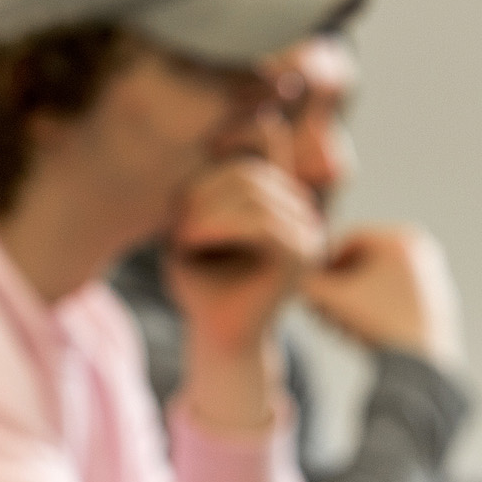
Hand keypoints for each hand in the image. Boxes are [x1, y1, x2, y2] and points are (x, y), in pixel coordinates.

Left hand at [166, 160, 323, 431]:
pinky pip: (264, 225)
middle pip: (249, 172)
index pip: (257, 148)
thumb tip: (226, 143)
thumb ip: (207, 186)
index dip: (216, 161)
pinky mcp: (302, 257)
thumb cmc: (201, 283)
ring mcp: (307, 232)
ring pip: (255, 196)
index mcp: (278, 197)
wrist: (217, 338)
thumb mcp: (193, 226)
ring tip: (181, 239)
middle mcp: (300, 210)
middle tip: (175, 228)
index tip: (185, 202)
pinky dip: (221, 227)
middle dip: (202, 193)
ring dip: (206, 213)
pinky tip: (191, 242)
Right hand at [298, 224, 463, 368]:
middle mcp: (421, 247)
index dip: (323, 267)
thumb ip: (307, 283)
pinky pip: (398, 291)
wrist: (425, 363)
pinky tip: (362, 331)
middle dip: (340, 286)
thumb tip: (290, 275)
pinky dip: (377, 305)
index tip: (310, 290)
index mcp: (399, 239)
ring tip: (340, 326)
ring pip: (380, 278)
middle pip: (365, 260)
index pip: (347, 242)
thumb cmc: (378, 325)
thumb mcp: (333, 302)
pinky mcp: (438, 294)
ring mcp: (433, 271)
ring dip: (355, 298)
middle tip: (323, 311)